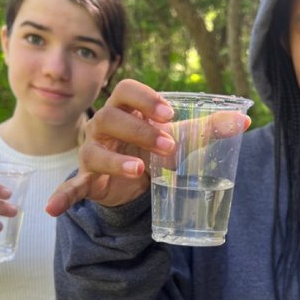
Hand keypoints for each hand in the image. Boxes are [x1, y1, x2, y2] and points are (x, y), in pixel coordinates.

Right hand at [45, 81, 250, 216]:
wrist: (137, 176)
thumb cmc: (156, 144)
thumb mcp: (181, 135)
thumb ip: (211, 127)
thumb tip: (245, 121)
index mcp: (127, 108)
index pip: (127, 90)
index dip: (145, 99)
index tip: (169, 114)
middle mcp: (103, 126)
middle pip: (110, 117)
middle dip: (139, 130)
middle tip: (167, 147)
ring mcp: (92, 152)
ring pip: (92, 151)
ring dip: (116, 160)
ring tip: (140, 170)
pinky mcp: (88, 179)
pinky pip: (71, 186)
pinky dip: (64, 196)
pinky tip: (54, 209)